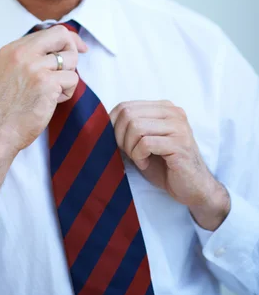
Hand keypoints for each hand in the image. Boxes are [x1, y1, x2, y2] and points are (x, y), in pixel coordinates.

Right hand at [0, 25, 87, 155]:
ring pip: (71, 59)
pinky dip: (67, 92)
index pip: (50, 31)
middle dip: (72, 50)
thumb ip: (32, 56)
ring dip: (67, 77)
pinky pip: (73, 79)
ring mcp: (34, 66)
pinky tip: (51, 101)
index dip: (68, 39)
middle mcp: (22, 53)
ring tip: (52, 91)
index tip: (78, 48)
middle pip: (62, 35)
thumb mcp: (12, 71)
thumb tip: (63, 45)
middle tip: (68, 69)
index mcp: (13, 49)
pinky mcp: (46, 82)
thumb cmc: (8, 107)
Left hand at [110, 100, 229, 229]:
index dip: (113, 125)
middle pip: (128, 114)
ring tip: (139, 159)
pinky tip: (146, 164)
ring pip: (135, 127)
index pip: (125, 106)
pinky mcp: (179, 144)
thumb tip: (101, 125)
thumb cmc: (165, 165)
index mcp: (163, 107)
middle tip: (128, 153)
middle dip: (120, 137)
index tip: (117, 143)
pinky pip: (145, 144)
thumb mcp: (143, 142)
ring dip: (130, 148)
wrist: (193, 188)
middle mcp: (173, 112)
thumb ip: (129, 128)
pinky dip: (139, 157)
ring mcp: (178, 126)